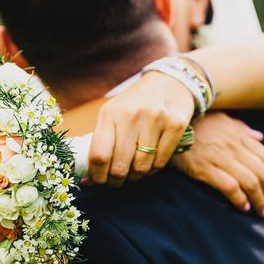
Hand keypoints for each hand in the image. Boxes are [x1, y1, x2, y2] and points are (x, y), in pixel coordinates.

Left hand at [88, 71, 194, 186]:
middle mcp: (131, 115)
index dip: (97, 176)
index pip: (98, 155)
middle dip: (116, 181)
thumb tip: (87, 181)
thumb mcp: (112, 115)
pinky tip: (150, 163)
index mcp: (110, 113)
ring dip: (136, 176)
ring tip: (134, 171)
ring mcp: (155, 119)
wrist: (169, 81)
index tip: (99, 181)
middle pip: (119, 166)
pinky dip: (153, 169)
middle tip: (116, 181)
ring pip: (141, 167)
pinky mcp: (176, 125)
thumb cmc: (134, 104)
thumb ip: (100, 144)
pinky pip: (161, 162)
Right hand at [171, 112, 263, 216]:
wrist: (170, 127)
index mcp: (240, 136)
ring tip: (260, 212)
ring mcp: (219, 157)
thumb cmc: (196, 124)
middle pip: (263, 174)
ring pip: (250, 182)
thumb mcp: (221, 119)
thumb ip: (241, 128)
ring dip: (259, 200)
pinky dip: (240, 199)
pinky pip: (230, 186)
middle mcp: (234, 146)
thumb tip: (260, 138)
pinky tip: (243, 207)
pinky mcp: (204, 168)